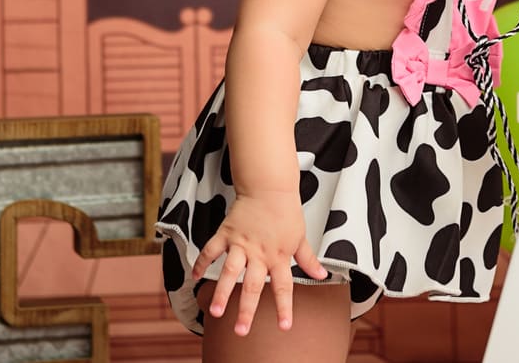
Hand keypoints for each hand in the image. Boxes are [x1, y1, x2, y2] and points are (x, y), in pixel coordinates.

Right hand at [192, 189, 328, 335]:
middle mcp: (259, 254)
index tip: (283, 326)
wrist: (269, 186)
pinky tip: (195, 277)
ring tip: (215, 312)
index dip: (284, 307)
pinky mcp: (226, 232)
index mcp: (279, 256)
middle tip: (241, 331)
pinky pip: (211, 249)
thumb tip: (323, 275)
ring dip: (222, 293)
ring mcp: (241, 244)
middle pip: (253, 286)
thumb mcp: (300, 236)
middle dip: (246, 310)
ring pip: (230, 272)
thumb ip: (308, 259)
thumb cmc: (286, 212)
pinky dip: (202, 262)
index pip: (284, 287)